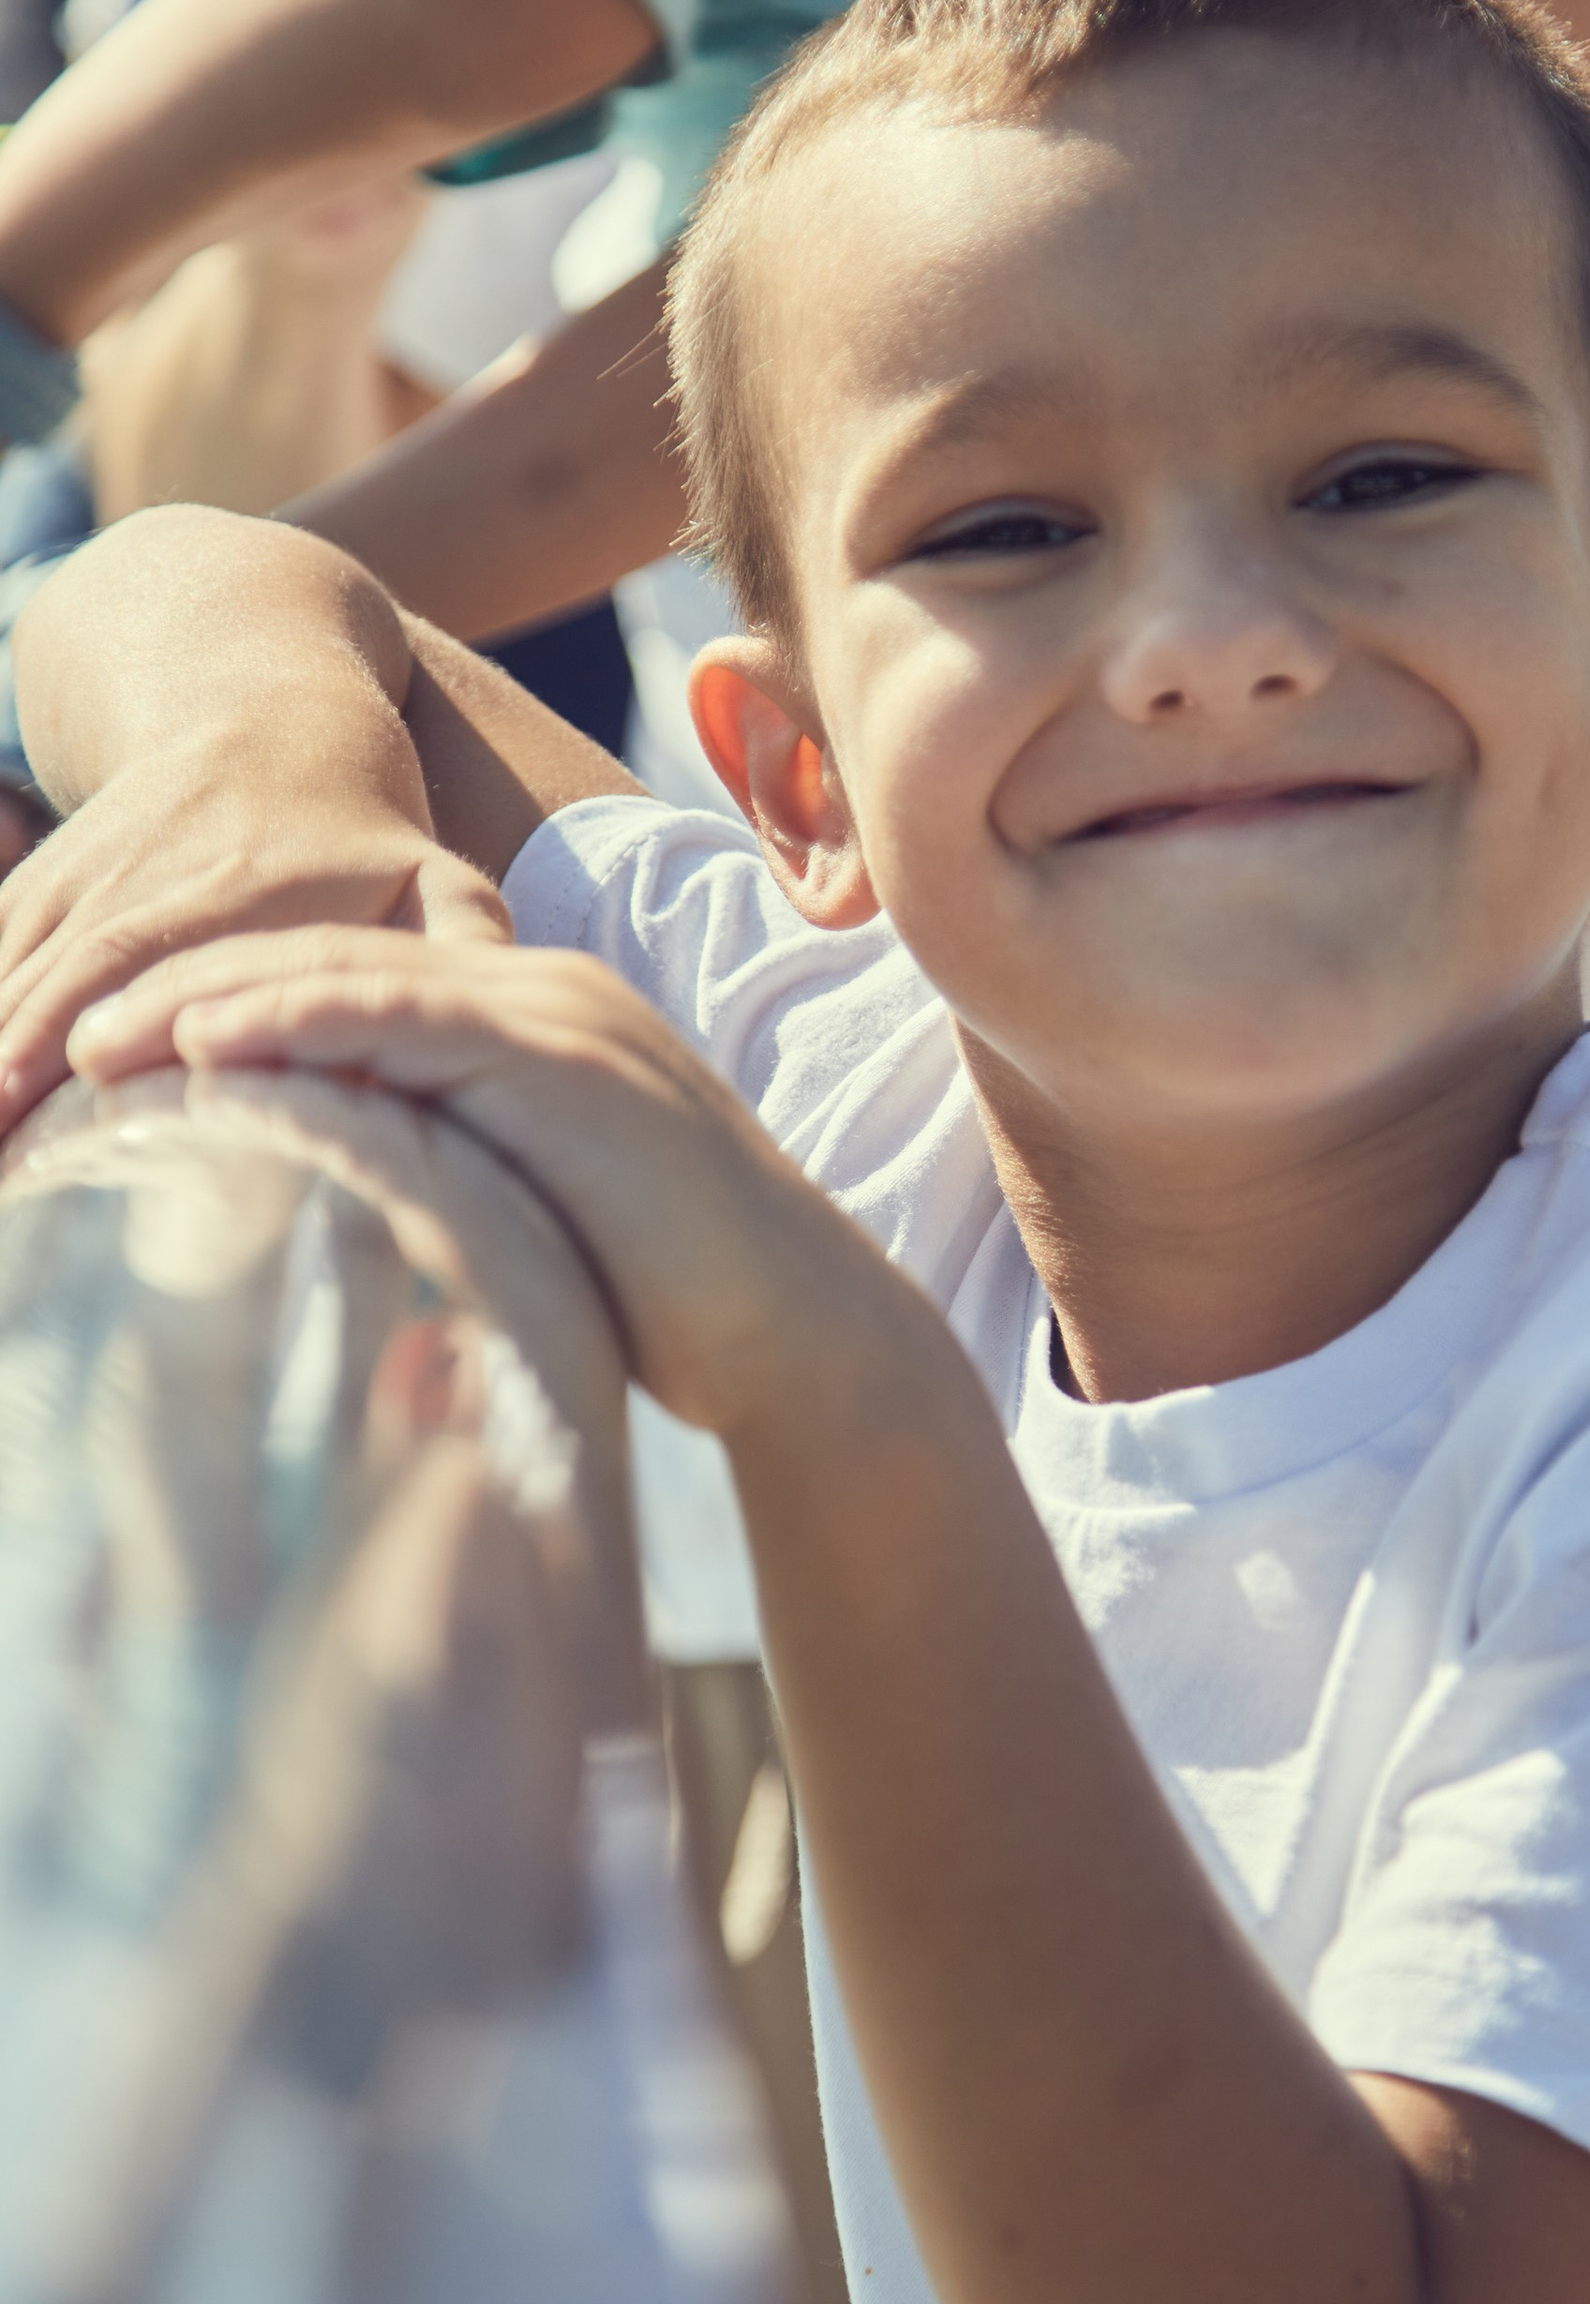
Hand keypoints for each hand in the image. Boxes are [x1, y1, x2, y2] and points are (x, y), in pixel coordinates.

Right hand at [0, 724, 504, 1134]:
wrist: (257, 699)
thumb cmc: (362, 816)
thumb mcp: (431, 874)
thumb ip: (464, 948)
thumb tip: (498, 1027)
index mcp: (239, 894)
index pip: (162, 971)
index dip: (117, 1037)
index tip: (78, 1111)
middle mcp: (140, 887)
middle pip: (62, 986)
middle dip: (15, 1074)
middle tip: (3, 1174)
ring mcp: (76, 883)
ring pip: (11, 978)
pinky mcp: (38, 888)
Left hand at [60, 928, 901, 1438]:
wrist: (803, 1336)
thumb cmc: (671, 1314)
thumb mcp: (529, 1242)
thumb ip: (447, 1226)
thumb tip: (372, 1345)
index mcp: (528, 1028)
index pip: (348, 986)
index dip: (225, 1006)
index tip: (115, 1055)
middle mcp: (542, 996)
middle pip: (332, 958)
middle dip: (190, 985)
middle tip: (66, 1034)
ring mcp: (558, 1020)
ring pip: (353, 974)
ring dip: (215, 998)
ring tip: (101, 1035)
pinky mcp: (567, 1063)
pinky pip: (410, 1020)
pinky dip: (301, 1017)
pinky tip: (210, 1040)